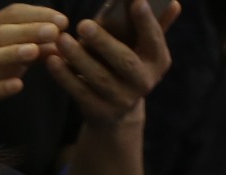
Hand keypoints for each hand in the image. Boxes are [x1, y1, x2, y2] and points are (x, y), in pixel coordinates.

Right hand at [0, 4, 66, 133]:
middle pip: (0, 33)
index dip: (37, 15)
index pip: (12, 14)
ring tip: (34, 52)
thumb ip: (36, 48)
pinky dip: (0, 87)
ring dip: (11, 53)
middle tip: (54, 32)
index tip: (62, 21)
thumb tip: (61, 40)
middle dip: (28, 31)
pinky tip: (18, 85)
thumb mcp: (15, 59)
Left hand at [47, 1, 178, 126]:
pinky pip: (80, 92)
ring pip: (99, 77)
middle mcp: (144, 82)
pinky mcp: (100, 112)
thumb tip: (173, 3)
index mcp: (158, 61)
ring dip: (78, 58)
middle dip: (103, 42)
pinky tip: (52, 60)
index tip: (136, 1)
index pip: (154, 39)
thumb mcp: (143, 49)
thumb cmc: (128, 67)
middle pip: (124, 60)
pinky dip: (65, 77)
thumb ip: (154, 26)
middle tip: (83, 24)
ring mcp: (122, 101)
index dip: (146, 22)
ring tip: (61, 40)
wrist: (117, 114)